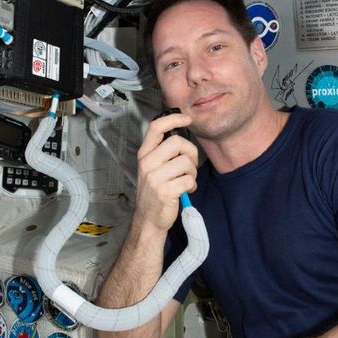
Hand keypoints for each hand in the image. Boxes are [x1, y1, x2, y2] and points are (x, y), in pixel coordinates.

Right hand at [134, 114, 197, 233]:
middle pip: (177, 142)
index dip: (173, 119)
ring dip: (192, 172)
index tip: (187, 118)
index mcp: (144, 154)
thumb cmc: (154, 191)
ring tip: (186, 180)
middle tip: (190, 165)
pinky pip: (189, 180)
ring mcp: (155, 178)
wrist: (148, 219)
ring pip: (186, 162)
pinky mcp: (165, 192)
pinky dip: (192, 186)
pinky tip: (185, 190)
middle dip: (191, 152)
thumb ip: (162, 152)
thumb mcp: (151, 168)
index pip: (156, 127)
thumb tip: (183, 136)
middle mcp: (147, 164)